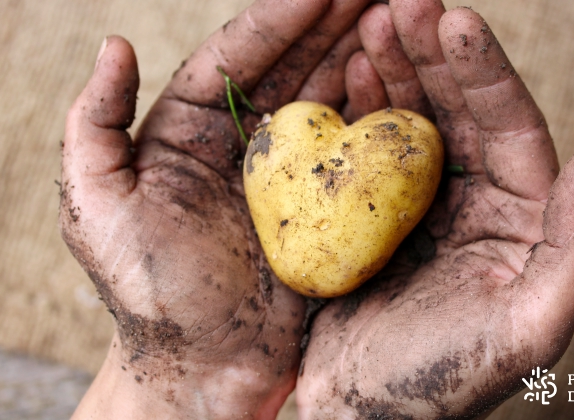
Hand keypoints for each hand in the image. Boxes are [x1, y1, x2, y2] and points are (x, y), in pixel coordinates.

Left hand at [61, 1, 371, 417]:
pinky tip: (400, 82)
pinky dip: (378, 115)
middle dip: (333, 23)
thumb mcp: (99, 209)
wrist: (205, 367)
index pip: (238, 55)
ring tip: (396, 17)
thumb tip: (114, 44)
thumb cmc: (149, 293)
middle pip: (293, 66)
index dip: (279, 17)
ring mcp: (289, 174)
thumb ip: (95, 126)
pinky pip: (353, 152)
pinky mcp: (324, 208)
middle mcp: (243, 143)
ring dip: (362, 56)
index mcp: (189, 130)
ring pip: (329, 100)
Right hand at [296, 2, 573, 418]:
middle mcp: (477, 203)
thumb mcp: (529, 333)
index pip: (511, 128)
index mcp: (521, 222)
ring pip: (415, 119)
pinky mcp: (377, 214)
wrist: (364, 413)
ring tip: (370, 25)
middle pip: (461, 110)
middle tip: (400, 3)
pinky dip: (362, 109)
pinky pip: (373, 150)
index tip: (453, 19)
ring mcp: (424, 205)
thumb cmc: (444, 384)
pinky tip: (349, 75)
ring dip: (396, 70)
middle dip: (433, 54)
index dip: (484, 71)